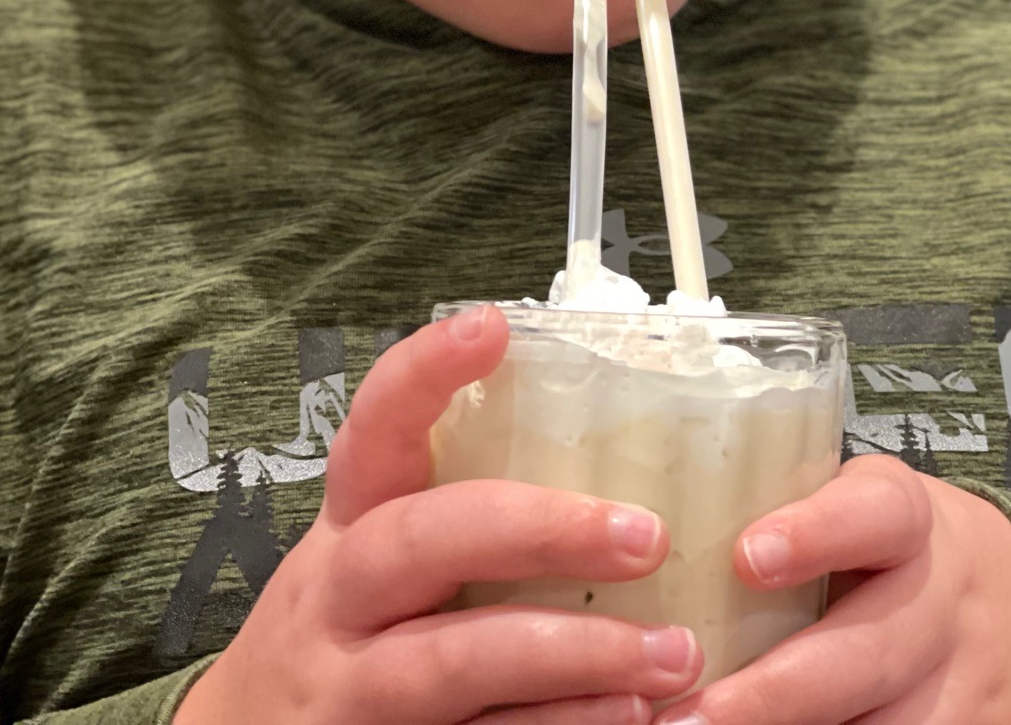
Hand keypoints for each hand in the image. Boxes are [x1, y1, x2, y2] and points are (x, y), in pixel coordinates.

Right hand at [176, 304, 706, 724]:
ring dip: (575, 654)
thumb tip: (612, 452)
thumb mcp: (369, 564)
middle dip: (538, 532)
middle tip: (644, 535)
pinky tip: (628, 719)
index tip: (490, 326)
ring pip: (455, 661)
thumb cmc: (346, 640)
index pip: (373, 431)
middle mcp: (337, 601)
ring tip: (673, 652)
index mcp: (348, 529)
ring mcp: (350, 690)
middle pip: (422, 544)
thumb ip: (454, 513)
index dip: (423, 374)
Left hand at [650, 455, 1010, 724]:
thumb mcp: (853, 508)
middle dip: (776, 694)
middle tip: (691, 716)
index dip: (817, 534)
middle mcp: (939, 602)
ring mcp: (959, 685)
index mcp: (906, 520)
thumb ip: (775, 509)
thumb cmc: (884, 553)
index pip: (875, 514)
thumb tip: (630, 532)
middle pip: (870, 652)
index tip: (747, 556)